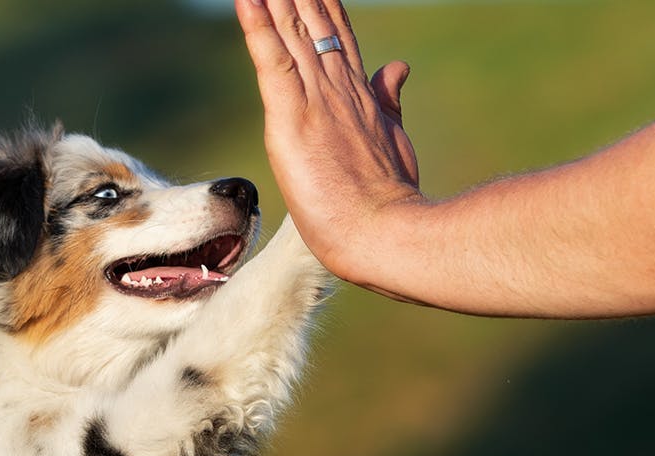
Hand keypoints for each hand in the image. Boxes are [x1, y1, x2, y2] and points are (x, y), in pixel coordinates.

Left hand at [236, 0, 421, 292]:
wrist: (386, 233)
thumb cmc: (389, 200)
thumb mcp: (392, 139)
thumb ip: (389, 100)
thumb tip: (398, 66)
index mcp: (359, 93)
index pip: (337, 33)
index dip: (321, 3)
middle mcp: (338, 85)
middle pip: (312, 20)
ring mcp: (316, 98)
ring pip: (290, 30)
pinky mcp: (292, 117)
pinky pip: (270, 59)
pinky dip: (256, 26)